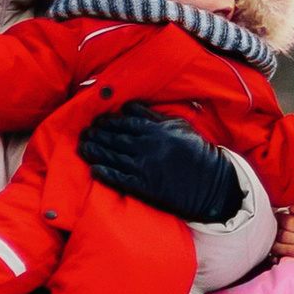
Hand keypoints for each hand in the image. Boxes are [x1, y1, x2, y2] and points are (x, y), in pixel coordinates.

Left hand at [80, 105, 242, 228]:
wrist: (209, 182)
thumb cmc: (196, 151)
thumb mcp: (179, 126)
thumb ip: (154, 116)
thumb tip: (130, 107)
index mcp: (157, 130)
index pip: (126, 121)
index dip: (109, 120)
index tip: (98, 120)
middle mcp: (148, 146)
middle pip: (115, 138)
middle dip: (98, 134)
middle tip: (85, 132)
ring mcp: (145, 166)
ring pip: (113, 156)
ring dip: (96, 151)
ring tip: (84, 147)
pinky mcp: (144, 185)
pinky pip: (120, 178)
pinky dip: (106, 173)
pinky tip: (94, 169)